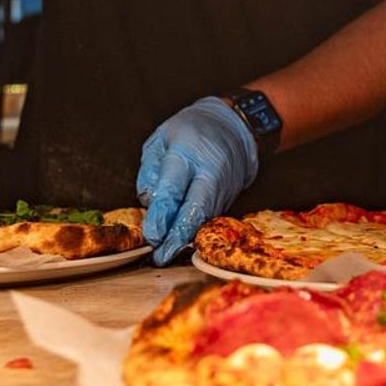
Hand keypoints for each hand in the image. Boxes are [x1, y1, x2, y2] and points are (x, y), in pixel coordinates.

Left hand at [137, 96, 258, 264]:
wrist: (234, 128)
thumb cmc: (190, 131)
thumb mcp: (161, 139)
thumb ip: (151, 170)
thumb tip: (150, 203)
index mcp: (188, 152)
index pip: (174, 187)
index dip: (162, 214)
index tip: (152, 235)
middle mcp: (211, 172)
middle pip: (196, 209)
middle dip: (177, 236)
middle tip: (161, 257)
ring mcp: (224, 187)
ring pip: (204, 218)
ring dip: (185, 238)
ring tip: (165, 254)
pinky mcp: (230, 199)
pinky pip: (209, 218)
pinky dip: (195, 231)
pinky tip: (181, 241)